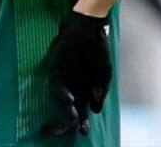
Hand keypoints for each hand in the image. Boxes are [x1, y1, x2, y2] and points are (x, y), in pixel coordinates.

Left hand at [40, 12, 112, 136]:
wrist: (91, 29)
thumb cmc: (98, 50)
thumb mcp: (105, 73)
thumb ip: (101, 91)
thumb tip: (95, 110)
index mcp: (83, 91)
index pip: (80, 113)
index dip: (81, 124)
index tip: (84, 132)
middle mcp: (71, 88)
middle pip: (67, 111)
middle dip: (65, 125)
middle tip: (69, 131)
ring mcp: (63, 79)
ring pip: (60, 102)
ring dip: (64, 112)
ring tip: (70, 121)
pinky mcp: (55, 69)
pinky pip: (56, 85)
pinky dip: (62, 95)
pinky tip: (69, 101)